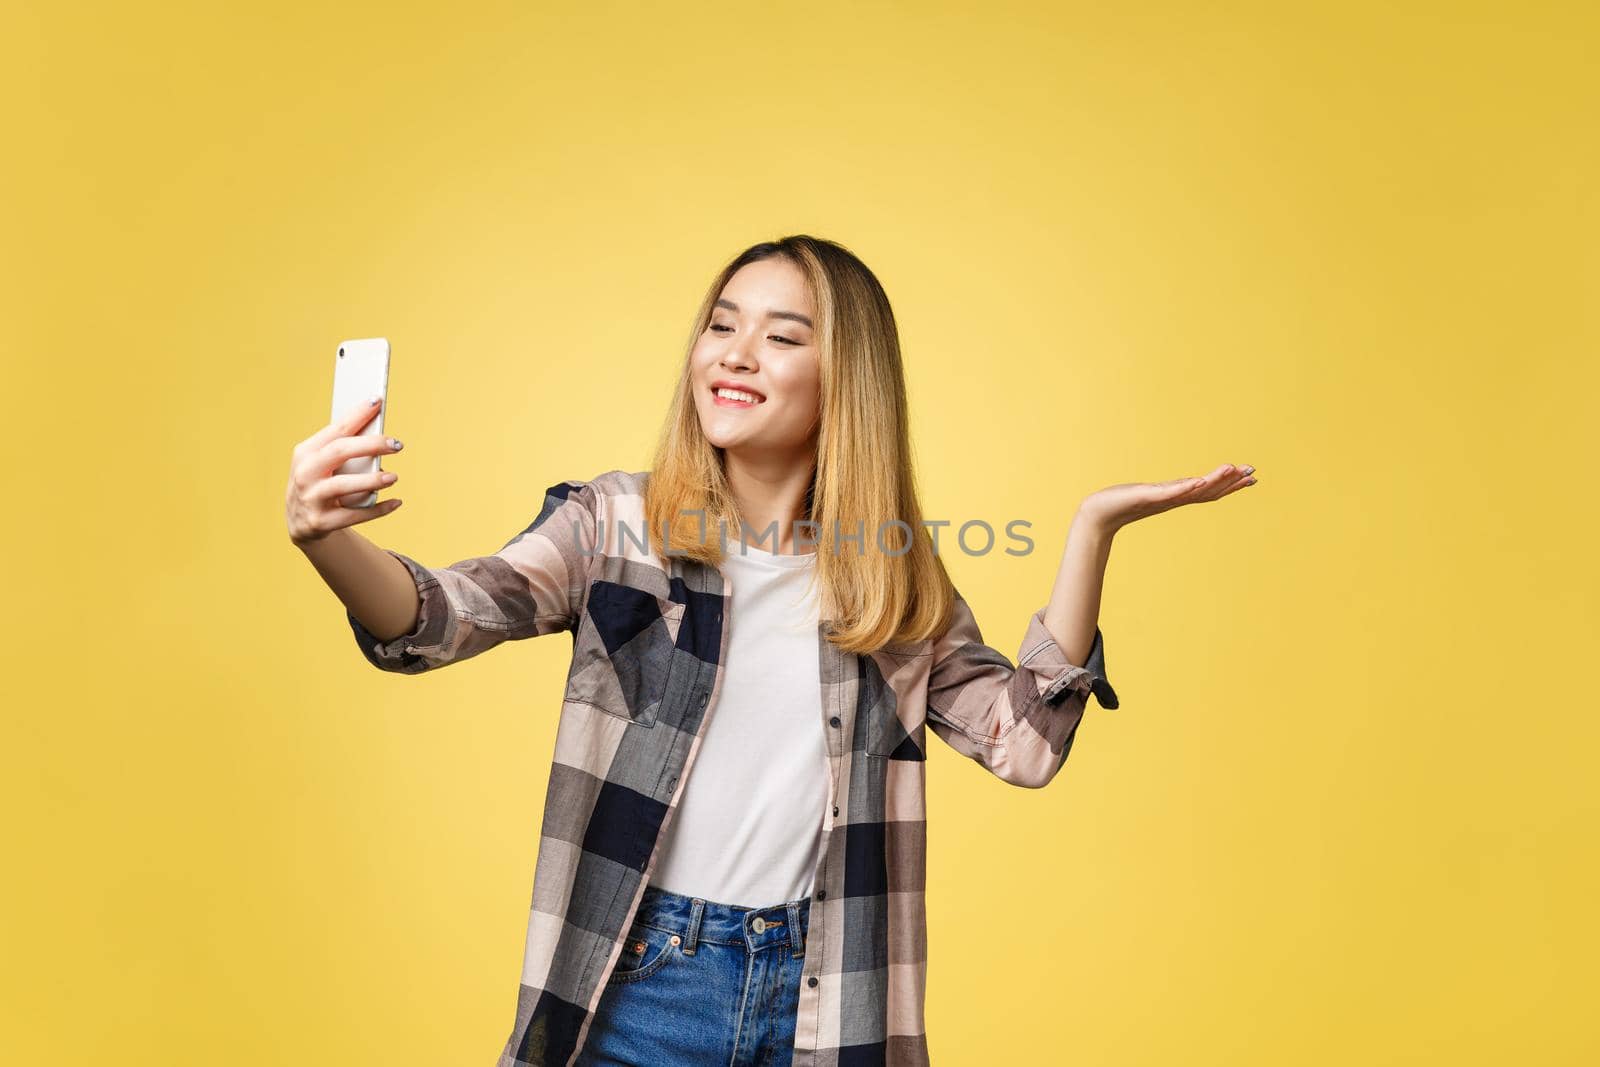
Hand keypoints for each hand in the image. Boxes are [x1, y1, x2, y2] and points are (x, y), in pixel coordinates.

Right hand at [285, 395, 405, 546]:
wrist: (300, 522)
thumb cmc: (319, 483)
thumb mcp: (321, 463)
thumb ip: (344, 448)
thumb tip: (379, 434)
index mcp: (305, 452)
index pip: (336, 429)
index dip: (357, 414)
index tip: (377, 401)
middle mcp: (304, 473)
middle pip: (339, 452)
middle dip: (370, 445)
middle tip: (397, 444)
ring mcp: (310, 498)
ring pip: (344, 486)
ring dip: (372, 480)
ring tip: (394, 477)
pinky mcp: (320, 522)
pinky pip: (354, 515)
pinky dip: (377, 509)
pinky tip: (396, 502)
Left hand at [1076, 463, 1257, 535]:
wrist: (1098, 514)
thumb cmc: (1120, 503)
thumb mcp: (1149, 494)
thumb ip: (1164, 492)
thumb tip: (1176, 487)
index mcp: (1176, 497)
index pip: (1209, 490)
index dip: (1230, 484)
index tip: (1251, 476)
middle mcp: (1173, 499)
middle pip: (1209, 491)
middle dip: (1232, 482)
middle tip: (1254, 473)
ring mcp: (1162, 499)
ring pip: (1194, 490)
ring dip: (1215, 481)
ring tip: (1234, 469)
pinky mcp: (1148, 497)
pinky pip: (1170, 492)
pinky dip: (1186, 487)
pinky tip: (1199, 481)